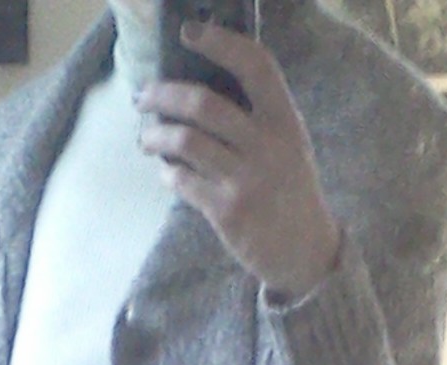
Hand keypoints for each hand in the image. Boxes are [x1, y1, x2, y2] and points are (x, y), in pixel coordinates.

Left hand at [136, 24, 340, 300]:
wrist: (304, 249)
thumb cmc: (288, 189)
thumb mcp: (288, 143)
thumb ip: (257, 116)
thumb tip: (199, 90)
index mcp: (285, 119)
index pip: (256, 65)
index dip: (220, 42)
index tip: (189, 32)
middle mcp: (267, 145)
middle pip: (203, 104)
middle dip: (163, 94)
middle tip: (142, 97)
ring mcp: (246, 179)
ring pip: (185, 142)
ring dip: (156, 135)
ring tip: (147, 137)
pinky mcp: (227, 212)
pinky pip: (183, 181)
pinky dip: (167, 172)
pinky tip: (166, 171)